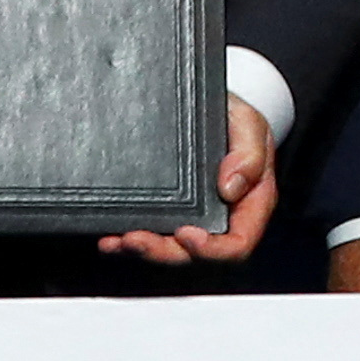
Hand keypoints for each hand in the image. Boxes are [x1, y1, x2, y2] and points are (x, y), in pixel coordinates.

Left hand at [101, 100, 274, 265]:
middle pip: (194, 254)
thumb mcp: (250, 124)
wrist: (209, 106)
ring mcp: (191, 218)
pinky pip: (148, 233)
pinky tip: (109, 237)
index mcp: (249, 205)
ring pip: (168, 250)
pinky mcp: (166, 212)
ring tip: (119, 239)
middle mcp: (220, 218)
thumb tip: (231, 187)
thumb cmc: (234, 118)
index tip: (186, 233)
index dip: (212, 250)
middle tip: (137, 238)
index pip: (238, 244)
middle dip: (163, 252)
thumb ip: (250, 152)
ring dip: (142, 250)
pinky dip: (124, 240)